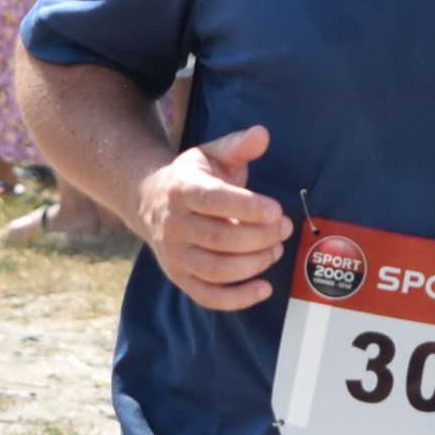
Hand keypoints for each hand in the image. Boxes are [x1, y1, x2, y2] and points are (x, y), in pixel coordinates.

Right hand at [138, 125, 291, 310]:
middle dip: (259, 236)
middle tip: (285, 228)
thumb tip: (263, 134)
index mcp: (182, 190)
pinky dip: (237, 299)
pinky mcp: (179, 278)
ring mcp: (175, 255)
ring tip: (276, 249)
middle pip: (219, 238)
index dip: (246, 207)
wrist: (149, 201)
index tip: (276, 210)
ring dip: (253, 264)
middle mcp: (173, 225)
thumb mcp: (211, 154)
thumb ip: (238, 145)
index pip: (213, 201)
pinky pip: (208, 296)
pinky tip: (264, 289)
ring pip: (216, 270)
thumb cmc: (192, 177)